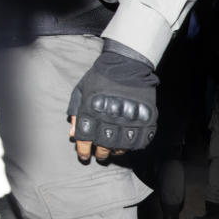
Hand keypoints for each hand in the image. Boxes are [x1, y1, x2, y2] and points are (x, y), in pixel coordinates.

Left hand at [67, 40, 158, 162]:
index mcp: (92, 109)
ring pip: (123, 145)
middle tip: (101, 154)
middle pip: (104, 144)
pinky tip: (129, 144)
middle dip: (101, 153)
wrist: (126, 63)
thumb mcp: (81, 92)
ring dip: (118, 151)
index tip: (84, 155)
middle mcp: (110, 116)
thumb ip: (77, 114)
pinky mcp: (146, 117)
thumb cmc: (101, 78)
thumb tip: (73, 136)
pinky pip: (141, 138)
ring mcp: (130, 117)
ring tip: (115, 150)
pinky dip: (135, 144)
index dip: (83, 150)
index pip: (85, 138)